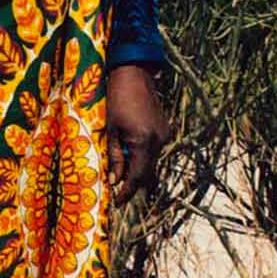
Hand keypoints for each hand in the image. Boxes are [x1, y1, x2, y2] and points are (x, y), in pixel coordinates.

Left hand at [106, 64, 169, 207]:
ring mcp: (165, 135)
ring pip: (153, 163)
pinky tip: (131, 153)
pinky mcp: (165, 129)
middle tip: (119, 194)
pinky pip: (155, 150)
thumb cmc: (116, 99)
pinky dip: (144, 156)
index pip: (137, 177)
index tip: (118, 202)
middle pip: (148, 173)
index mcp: (143, 142)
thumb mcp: (111, 130)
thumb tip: (115, 181)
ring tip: (123, 173)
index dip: (127, 192)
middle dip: (134, 185)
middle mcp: (159, 141)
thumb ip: (115, 157)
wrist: (134, 75)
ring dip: (139, 170)